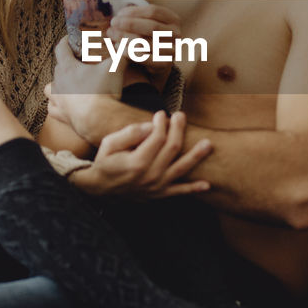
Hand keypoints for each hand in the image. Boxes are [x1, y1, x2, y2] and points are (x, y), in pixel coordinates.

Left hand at [46, 37, 123, 138]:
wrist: (98, 119)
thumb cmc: (103, 92)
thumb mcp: (115, 68)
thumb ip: (121, 53)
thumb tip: (128, 44)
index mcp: (68, 68)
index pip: (61, 49)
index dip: (65, 41)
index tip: (69, 39)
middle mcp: (59, 82)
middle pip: (58, 67)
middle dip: (66, 62)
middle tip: (78, 61)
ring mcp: (58, 100)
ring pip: (49, 88)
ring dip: (56, 84)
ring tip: (66, 83)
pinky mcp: (61, 114)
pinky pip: (52, 108)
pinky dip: (56, 104)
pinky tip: (63, 103)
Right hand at [68, 110, 211, 198]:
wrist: (99, 189)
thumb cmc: (105, 163)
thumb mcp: (109, 144)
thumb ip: (130, 133)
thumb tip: (151, 125)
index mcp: (137, 162)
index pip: (157, 137)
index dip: (161, 122)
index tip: (161, 114)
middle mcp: (149, 175)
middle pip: (172, 148)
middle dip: (178, 129)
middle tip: (181, 115)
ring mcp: (156, 186)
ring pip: (181, 168)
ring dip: (196, 155)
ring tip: (208, 144)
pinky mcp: (159, 194)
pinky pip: (179, 192)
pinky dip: (193, 189)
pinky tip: (207, 185)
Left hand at [108, 3, 183, 86]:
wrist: (157, 60)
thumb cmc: (148, 36)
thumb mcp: (147, 23)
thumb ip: (136, 16)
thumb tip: (118, 11)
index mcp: (173, 19)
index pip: (153, 11)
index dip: (134, 11)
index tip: (119, 13)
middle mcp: (176, 34)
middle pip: (151, 26)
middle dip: (129, 23)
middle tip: (113, 23)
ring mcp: (172, 50)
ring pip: (146, 42)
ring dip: (125, 37)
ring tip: (112, 34)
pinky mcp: (164, 64)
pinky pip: (143, 57)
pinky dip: (128, 51)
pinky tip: (117, 46)